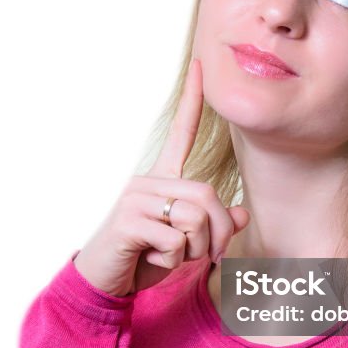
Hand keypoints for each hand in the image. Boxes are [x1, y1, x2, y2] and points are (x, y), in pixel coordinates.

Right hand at [72, 58, 249, 295]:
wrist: (106, 282)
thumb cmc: (146, 258)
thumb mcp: (188, 243)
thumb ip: (214, 226)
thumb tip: (242, 213)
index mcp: (162, 178)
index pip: (181, 132)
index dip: (192, 100)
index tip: (199, 65)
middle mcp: (148, 180)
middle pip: (208, 196)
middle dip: (218, 235)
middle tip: (209, 256)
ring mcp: (135, 198)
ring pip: (195, 220)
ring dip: (194, 251)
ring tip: (169, 255)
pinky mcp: (128, 221)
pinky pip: (175, 242)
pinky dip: (172, 262)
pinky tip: (150, 260)